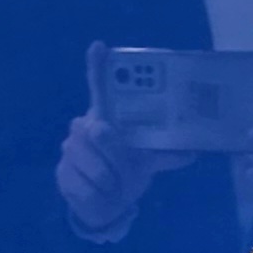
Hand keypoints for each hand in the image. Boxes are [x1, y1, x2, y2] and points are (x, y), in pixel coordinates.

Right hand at [54, 42, 186, 240]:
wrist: (106, 206)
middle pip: (100, 132)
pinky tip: (103, 195)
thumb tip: (190, 151)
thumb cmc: (126, 173)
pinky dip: (101, 197)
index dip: (98, 65)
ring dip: (112, 180)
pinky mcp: (61, 173)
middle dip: (117, 155)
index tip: (99, 46)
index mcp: (107, 117)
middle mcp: (85, 126)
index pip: (99, 86)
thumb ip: (165, 154)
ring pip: (95, 165)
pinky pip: (87, 187)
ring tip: (116, 185)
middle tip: (126, 168)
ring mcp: (70, 148)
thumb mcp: (147, 162)